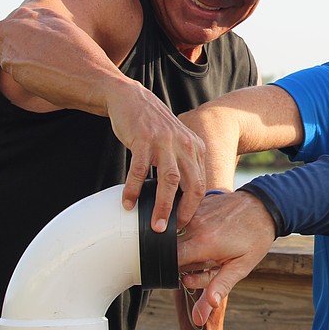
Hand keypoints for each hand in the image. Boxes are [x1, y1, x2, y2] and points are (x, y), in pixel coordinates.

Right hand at [111, 83, 207, 231]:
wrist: (131, 98)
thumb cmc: (152, 126)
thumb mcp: (176, 142)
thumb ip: (182, 164)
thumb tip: (180, 198)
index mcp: (195, 148)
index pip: (201, 184)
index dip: (194, 207)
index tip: (184, 224)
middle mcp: (184, 145)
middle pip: (190, 185)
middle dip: (183, 212)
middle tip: (171, 231)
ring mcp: (165, 142)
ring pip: (168, 181)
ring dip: (161, 206)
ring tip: (153, 225)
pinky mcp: (144, 139)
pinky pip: (140, 170)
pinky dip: (134, 188)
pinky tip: (128, 203)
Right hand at [177, 190, 275, 324]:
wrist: (264, 207)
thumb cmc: (254, 238)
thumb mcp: (241, 267)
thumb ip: (218, 288)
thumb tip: (200, 315)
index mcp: (204, 243)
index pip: (170, 262)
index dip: (174, 273)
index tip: (188, 276)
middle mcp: (194, 225)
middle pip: (171, 251)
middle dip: (183, 262)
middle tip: (206, 262)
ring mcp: (193, 212)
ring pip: (175, 236)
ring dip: (187, 245)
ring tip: (208, 246)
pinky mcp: (194, 204)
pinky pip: (182, 222)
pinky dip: (190, 231)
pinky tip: (207, 231)